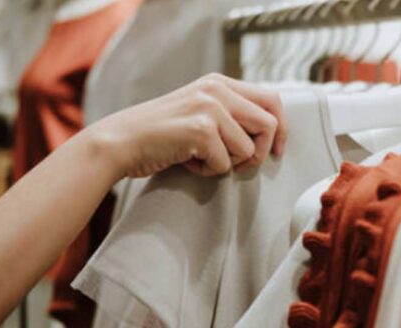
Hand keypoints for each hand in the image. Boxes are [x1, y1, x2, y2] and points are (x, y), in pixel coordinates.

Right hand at [85, 73, 286, 178]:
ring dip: (229, 163)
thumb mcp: (199, 112)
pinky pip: (226, 164)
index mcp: (220, 83)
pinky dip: (208, 171)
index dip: (281, 129)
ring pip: (249, 149)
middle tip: (238, 164)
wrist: (120, 142)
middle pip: (269, 124)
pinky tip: (187, 161)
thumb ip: (230, 114)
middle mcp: (217, 89)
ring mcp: (209, 108)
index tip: (277, 151)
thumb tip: (271, 133)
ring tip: (200, 157)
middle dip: (261, 152)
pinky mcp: (201, 130)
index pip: (272, 100)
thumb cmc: (160, 135)